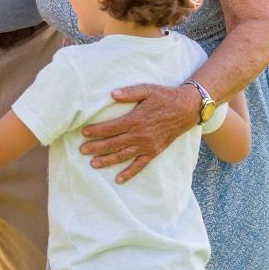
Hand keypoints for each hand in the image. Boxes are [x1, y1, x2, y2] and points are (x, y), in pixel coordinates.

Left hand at [80, 83, 198, 183]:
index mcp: (135, 119)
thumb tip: (112, 94)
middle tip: (81, 150)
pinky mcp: (154, 152)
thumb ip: (129, 92)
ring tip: (93, 164)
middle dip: (95, 147)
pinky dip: (129, 173)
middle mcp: (139, 135)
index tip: (83, 133)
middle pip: (113, 143)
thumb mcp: (147, 90)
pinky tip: (119, 179)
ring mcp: (147, 145)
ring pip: (123, 155)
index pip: (110, 128)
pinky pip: (140, 165)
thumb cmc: (165, 97)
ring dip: (107, 160)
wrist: (187, 109)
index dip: (95, 131)